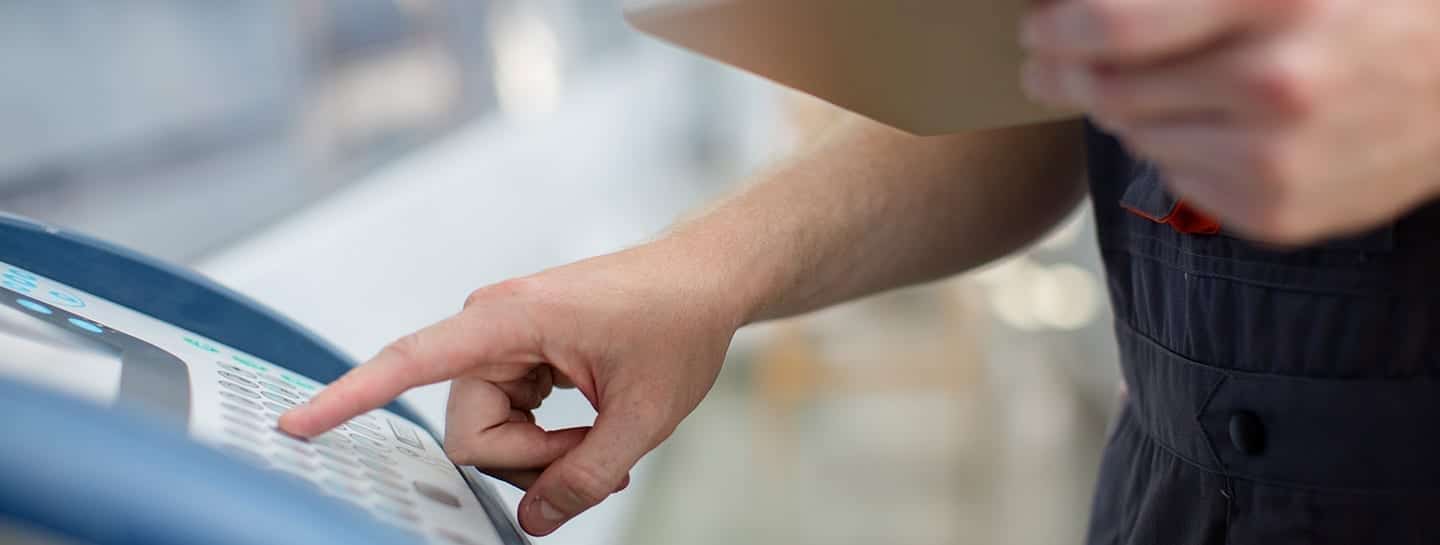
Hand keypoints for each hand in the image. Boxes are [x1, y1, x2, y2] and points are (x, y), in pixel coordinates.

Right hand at [279, 242, 739, 535]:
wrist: (704, 279)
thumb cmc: (678, 322)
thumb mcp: (644, 418)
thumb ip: (585, 478)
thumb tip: (532, 521)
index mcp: (510, 321)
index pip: (410, 361)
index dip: (350, 396)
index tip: (295, 424)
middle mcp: (491, 325)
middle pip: (469, 431)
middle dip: (529, 461)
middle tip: (596, 458)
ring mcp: (502, 340)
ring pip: (488, 431)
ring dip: (542, 452)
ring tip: (603, 442)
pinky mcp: (517, 354)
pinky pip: (506, 416)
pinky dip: (546, 438)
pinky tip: (590, 433)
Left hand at [1021, 0, 1439, 242]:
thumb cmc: (1362, 3)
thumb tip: (1075, 6)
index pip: (1112, 26)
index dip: (1055, 29)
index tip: (1037, 28)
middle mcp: (1279, 83)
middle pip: (1109, 90)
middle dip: (1069, 73)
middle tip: (1053, 60)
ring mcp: (1281, 160)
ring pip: (1136, 137)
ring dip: (1128, 109)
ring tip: (1166, 82)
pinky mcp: (1279, 214)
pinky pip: (1175, 178)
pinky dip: (1177, 149)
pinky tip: (1218, 123)